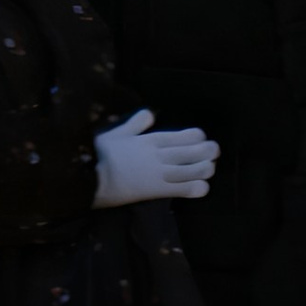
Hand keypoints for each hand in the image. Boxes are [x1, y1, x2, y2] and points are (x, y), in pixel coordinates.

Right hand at [93, 108, 218, 206]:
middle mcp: (160, 154)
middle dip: (209, 151)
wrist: (91, 177)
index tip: (200, 138)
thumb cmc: (101, 153)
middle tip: (214, 152)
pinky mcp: (157, 191)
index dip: (197, 136)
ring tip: (210, 168)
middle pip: (194, 151)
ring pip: (193, 170)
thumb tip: (149, 114)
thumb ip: (135, 123)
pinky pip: (183, 190)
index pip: (185, 135)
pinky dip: (196, 188)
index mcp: (152, 139)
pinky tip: (203, 188)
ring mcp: (160, 173)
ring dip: (206, 168)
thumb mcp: (117, 133)